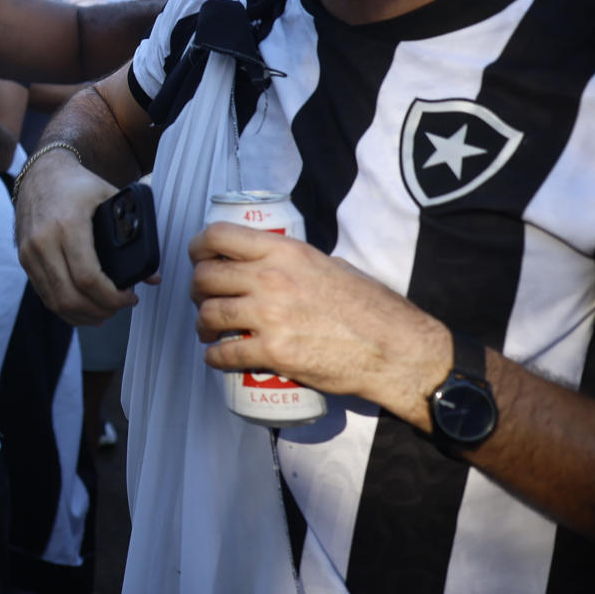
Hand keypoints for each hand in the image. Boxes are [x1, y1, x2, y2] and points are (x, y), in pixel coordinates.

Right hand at [15, 148, 140, 323]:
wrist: (39, 172)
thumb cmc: (77, 184)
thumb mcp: (109, 197)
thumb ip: (133, 232)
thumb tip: (152, 275)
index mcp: (67, 224)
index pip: (88, 277)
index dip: (112, 297)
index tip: (130, 298)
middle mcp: (43, 241)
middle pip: (70, 296)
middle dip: (100, 310)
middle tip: (120, 307)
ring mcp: (30, 252)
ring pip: (55, 301)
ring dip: (82, 314)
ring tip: (104, 312)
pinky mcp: (24, 259)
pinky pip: (44, 294)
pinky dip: (65, 308)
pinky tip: (82, 308)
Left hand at [189, 223, 449, 422]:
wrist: (397, 350)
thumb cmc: (373, 309)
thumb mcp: (332, 265)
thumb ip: (295, 262)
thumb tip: (272, 262)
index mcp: (285, 252)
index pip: (219, 236)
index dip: (198, 248)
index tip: (198, 259)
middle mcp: (271, 278)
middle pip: (205, 276)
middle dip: (197, 290)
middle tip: (204, 300)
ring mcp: (270, 315)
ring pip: (209, 314)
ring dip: (202, 324)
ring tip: (209, 331)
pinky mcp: (274, 352)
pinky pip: (225, 353)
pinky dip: (214, 358)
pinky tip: (217, 358)